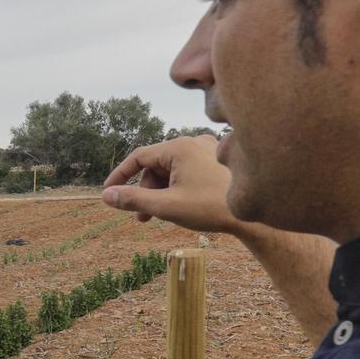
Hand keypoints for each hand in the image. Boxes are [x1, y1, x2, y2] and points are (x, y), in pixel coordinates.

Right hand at [101, 136, 241, 233]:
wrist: (253, 217)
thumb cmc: (210, 208)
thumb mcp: (166, 206)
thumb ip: (133, 199)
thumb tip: (107, 196)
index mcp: (178, 147)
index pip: (138, 157)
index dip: (120, 175)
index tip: (109, 192)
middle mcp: (193, 141)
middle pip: (156, 164)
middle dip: (145, 190)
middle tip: (142, 216)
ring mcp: (208, 149)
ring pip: (172, 168)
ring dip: (162, 190)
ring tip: (162, 215)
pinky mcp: (217, 160)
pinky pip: (188, 169)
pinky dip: (178, 185)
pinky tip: (181, 205)